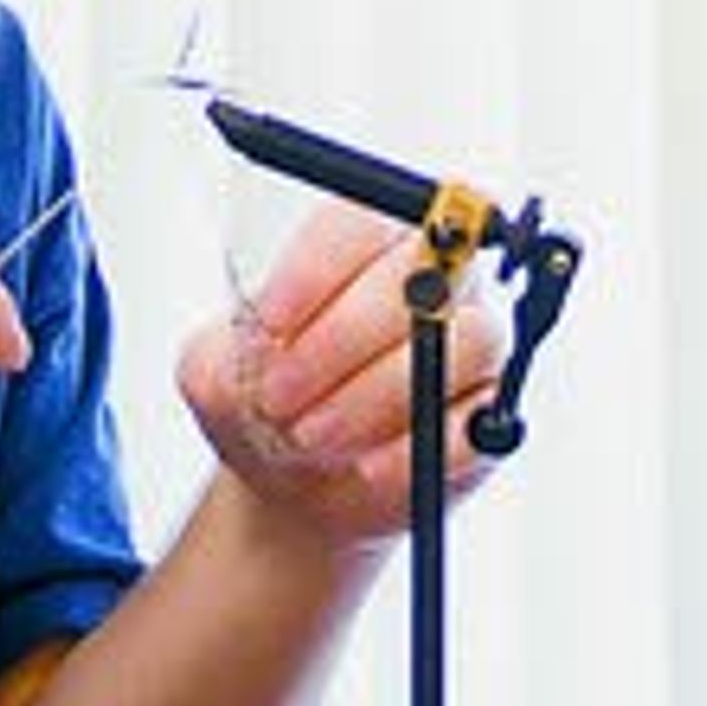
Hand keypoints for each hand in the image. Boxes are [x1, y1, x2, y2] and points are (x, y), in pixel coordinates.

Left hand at [178, 202, 504, 545]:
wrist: (295, 483)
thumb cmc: (266, 403)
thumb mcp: (216, 374)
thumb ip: (230, 349)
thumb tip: (268, 345)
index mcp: (367, 245)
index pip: (363, 222)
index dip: (317, 268)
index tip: (271, 321)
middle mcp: (437, 280)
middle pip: (423, 273)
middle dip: (342, 340)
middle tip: (281, 394)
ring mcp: (473, 347)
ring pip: (465, 341)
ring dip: (379, 394)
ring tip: (314, 437)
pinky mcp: (491, 416)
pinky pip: (477, 421)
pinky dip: (414, 449)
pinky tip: (365, 468)